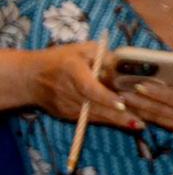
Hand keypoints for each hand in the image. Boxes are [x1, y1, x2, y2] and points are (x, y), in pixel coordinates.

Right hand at [26, 43, 141, 129]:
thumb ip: (104, 56)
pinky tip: (124, 123)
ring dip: (116, 121)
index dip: (105, 97)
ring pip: (94, 115)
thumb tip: (126, 65)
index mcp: (71, 70)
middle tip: (140, 122)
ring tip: (138, 124)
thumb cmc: (60, 59)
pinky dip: (107, 121)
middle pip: (94, 106)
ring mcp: (66, 105)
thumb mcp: (82, 49)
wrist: (30, 77)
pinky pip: (89, 118)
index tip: (122, 103)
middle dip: (117, 116)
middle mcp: (67, 90)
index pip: (89, 87)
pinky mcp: (66, 114)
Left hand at [119, 70, 172, 142]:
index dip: (154, 91)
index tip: (136, 84)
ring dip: (139, 109)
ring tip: (123, 99)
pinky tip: (137, 109)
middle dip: (138, 100)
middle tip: (119, 91)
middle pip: (162, 109)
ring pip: (159, 119)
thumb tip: (168, 73)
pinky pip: (165, 125)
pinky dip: (150, 116)